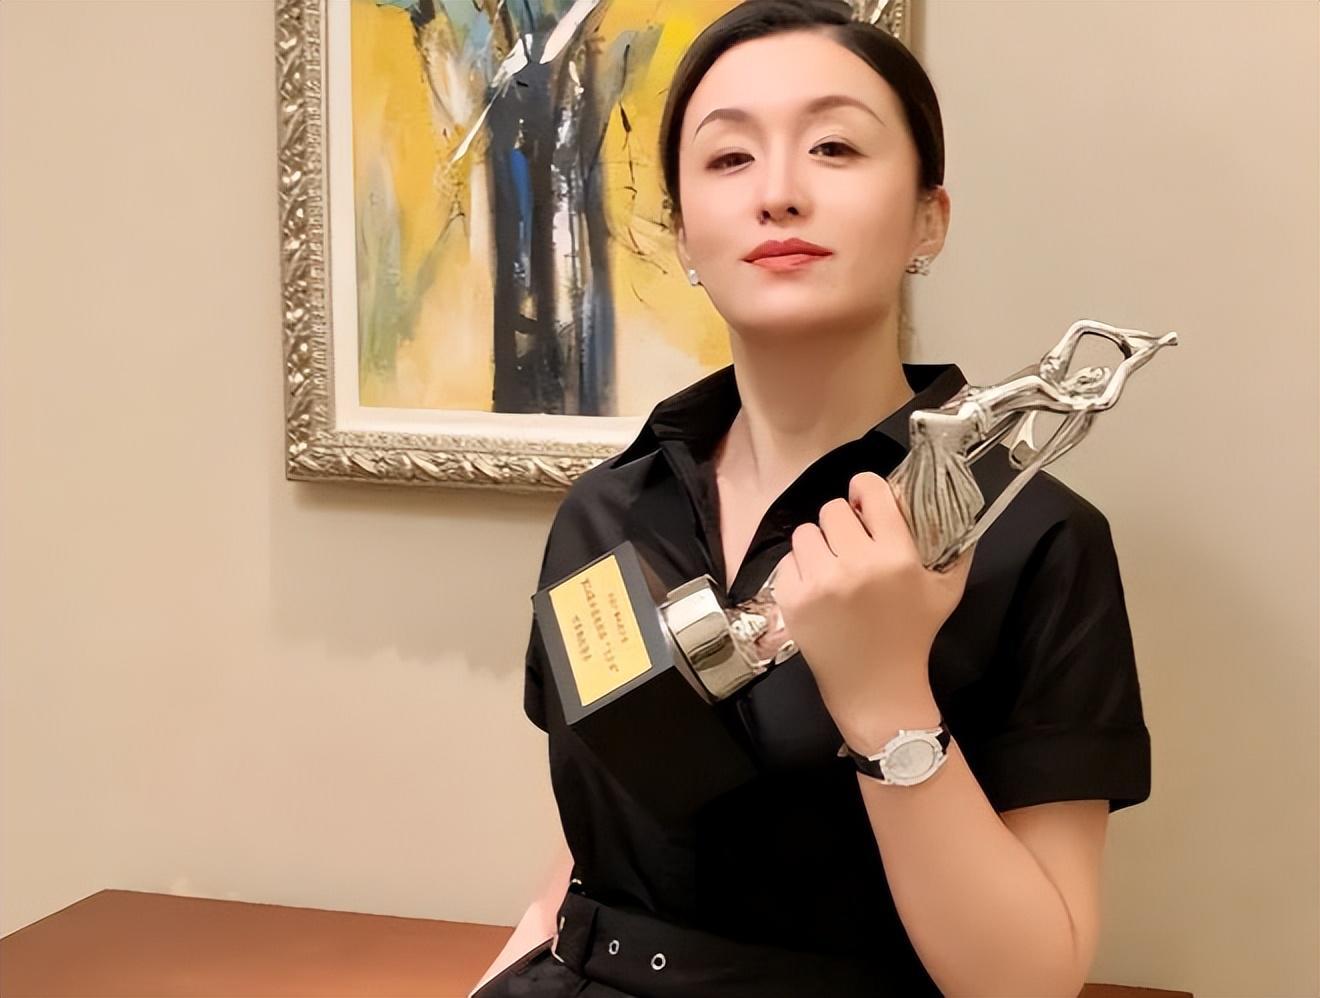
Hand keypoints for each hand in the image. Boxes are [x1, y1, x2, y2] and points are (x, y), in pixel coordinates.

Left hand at [771, 471, 973, 731]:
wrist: (876, 687)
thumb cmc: (913, 635)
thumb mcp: (947, 590)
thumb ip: (956, 547)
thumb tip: (955, 505)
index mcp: (896, 557)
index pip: (870, 491)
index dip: (864, 488)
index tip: (863, 500)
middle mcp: (856, 565)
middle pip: (832, 509)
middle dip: (841, 523)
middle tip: (850, 545)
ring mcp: (820, 583)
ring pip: (805, 532)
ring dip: (818, 545)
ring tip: (831, 567)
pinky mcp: (793, 600)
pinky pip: (787, 560)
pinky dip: (799, 570)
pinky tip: (816, 588)